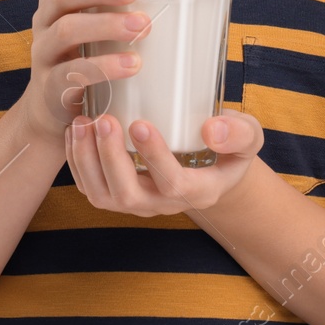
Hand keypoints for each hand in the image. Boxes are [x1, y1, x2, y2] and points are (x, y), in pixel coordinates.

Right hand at [15, 0, 151, 141]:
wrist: (53, 113)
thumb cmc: (86, 57)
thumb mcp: (94, 27)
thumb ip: (121, 8)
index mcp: (56, 1)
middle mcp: (44, 22)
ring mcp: (44, 54)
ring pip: (67, 31)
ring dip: (107, 25)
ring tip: (142, 26)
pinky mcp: (51, 87)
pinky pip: (74, 72)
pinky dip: (104, 66)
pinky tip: (132, 65)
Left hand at [65, 109, 264, 216]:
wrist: (210, 164)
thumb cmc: (229, 145)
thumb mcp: (250, 136)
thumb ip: (240, 133)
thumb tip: (212, 129)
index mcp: (199, 191)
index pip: (174, 184)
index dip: (155, 157)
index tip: (140, 123)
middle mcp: (164, 204)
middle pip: (130, 195)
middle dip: (112, 158)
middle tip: (104, 119)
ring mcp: (138, 203)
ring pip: (103, 196)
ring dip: (87, 160)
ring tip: (83, 122)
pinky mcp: (116, 195)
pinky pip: (89, 188)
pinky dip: (77, 160)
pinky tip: (75, 130)